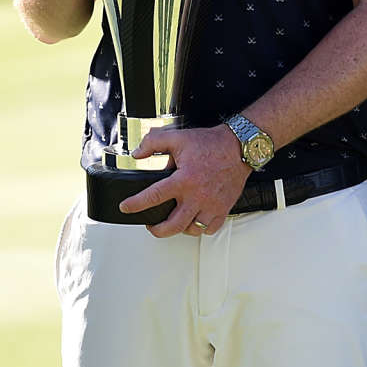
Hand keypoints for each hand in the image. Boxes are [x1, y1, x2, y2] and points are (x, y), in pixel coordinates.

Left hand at [120, 125, 251, 238]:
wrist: (240, 147)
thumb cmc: (211, 143)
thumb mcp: (178, 137)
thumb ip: (153, 142)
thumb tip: (137, 154)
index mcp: (184, 179)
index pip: (154, 196)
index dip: (136, 204)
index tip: (126, 208)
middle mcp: (197, 196)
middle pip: (173, 225)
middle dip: (157, 230)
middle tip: (150, 225)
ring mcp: (211, 205)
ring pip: (191, 229)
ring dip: (179, 229)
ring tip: (173, 222)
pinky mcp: (223, 208)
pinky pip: (209, 229)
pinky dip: (200, 229)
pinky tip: (194, 221)